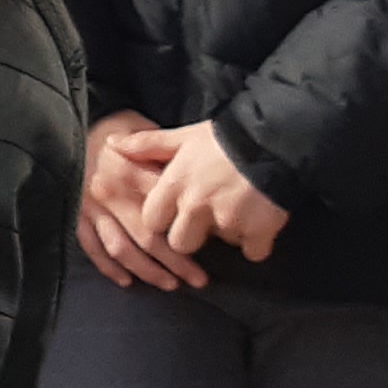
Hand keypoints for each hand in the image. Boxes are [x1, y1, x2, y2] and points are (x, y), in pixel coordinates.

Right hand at [76, 114, 190, 291]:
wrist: (67, 122)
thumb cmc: (112, 126)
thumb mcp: (142, 128)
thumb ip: (165, 155)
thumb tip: (194, 183)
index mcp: (130, 171)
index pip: (166, 211)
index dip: (190, 232)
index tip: (212, 247)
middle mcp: (110, 194)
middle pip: (148, 238)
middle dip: (176, 263)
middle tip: (199, 280)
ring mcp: (90, 208)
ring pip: (122, 249)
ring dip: (147, 271)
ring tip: (170, 284)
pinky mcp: (77, 215)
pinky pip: (92, 247)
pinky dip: (108, 267)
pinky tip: (127, 281)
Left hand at [132, 120, 289, 267]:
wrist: (275, 139)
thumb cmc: (224, 136)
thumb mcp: (183, 136)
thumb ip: (147, 145)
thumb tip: (112, 143)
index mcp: (174, 185)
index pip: (151, 221)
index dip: (162, 220)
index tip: (174, 214)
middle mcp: (196, 207)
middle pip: (180, 244)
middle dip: (191, 237)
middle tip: (206, 221)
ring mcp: (227, 222)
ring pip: (219, 246)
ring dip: (226, 236)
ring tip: (236, 213)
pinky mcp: (258, 232)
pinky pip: (252, 252)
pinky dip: (256, 243)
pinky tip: (259, 226)